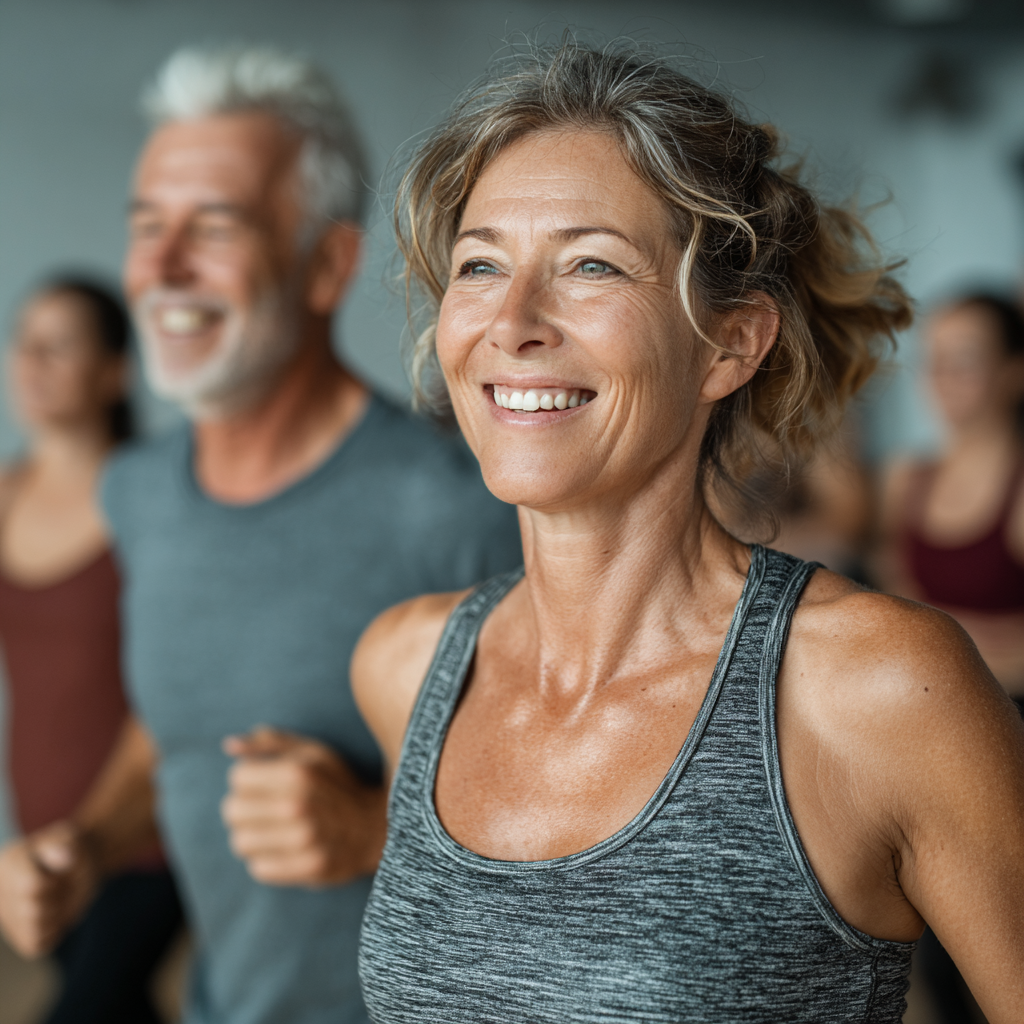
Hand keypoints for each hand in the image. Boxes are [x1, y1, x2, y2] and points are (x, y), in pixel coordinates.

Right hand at [0, 821, 98, 957]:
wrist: (73, 865)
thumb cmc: (72, 850)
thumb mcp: (73, 839)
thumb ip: (67, 846)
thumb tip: (66, 858)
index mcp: (8, 863)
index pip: (32, 889)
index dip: (56, 883)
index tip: (62, 870)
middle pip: (34, 911)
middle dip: (59, 898)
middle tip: (65, 884)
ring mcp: (6, 917)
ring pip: (35, 930)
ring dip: (58, 915)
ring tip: (59, 897)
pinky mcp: (19, 935)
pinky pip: (38, 945)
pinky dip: (54, 932)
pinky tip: (55, 913)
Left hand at [221, 726, 385, 886]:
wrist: (375, 826)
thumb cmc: (337, 784)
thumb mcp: (311, 752)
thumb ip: (270, 743)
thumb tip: (229, 745)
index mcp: (298, 772)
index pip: (237, 777)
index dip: (247, 779)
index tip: (262, 784)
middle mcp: (299, 805)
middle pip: (232, 811)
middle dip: (244, 808)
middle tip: (263, 809)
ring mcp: (304, 840)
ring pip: (240, 842)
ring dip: (252, 836)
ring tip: (271, 830)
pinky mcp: (307, 868)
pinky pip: (258, 868)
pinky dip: (266, 859)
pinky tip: (283, 848)